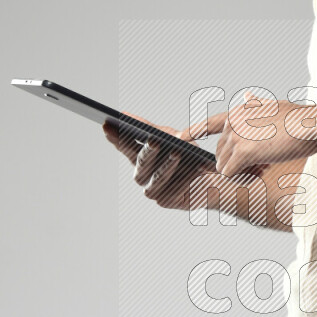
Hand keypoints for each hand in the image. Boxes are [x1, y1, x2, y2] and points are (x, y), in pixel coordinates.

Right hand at [101, 111, 237, 210]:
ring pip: (158, 177)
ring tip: (177, 152)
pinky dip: (188, 177)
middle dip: (148, 151)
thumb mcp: (172, 138)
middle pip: (141, 162)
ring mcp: (152, 190)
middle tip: (154, 140)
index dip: (115, 137)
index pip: (124, 146)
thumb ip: (153, 129)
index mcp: (139, 157)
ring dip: (168, 164)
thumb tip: (126, 115)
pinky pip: (176, 188)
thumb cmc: (187, 157)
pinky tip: (197, 167)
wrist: (208, 181)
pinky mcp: (166, 201)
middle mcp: (141, 175)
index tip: (107, 125)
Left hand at [200, 90, 316, 177]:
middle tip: (259, 168)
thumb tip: (247, 96)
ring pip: (223, 165)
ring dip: (239, 173)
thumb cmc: (299, 118)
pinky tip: (259, 174)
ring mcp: (237, 137)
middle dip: (235, 163)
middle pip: (220, 152)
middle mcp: (233, 122)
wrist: (312, 126)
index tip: (179, 137)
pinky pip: (229, 173)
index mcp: (240, 111)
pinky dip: (241, 178)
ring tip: (262, 170)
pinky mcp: (243, 152)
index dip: (192, 131)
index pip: (209, 123)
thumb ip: (257, 105)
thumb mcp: (274, 106)